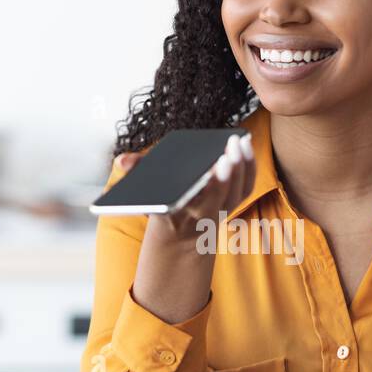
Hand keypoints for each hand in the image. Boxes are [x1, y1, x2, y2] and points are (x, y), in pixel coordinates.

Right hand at [114, 132, 255, 243]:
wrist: (181, 230)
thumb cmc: (161, 201)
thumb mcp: (143, 189)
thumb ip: (134, 171)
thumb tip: (122, 160)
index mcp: (182, 214)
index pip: (198, 204)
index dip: (210, 188)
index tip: (214, 168)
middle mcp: (205, 215)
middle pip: (221, 196)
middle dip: (227, 174)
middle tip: (228, 150)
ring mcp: (223, 209)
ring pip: (237, 191)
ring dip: (240, 166)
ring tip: (237, 142)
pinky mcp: (234, 200)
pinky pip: (247, 184)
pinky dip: (248, 165)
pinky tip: (245, 144)